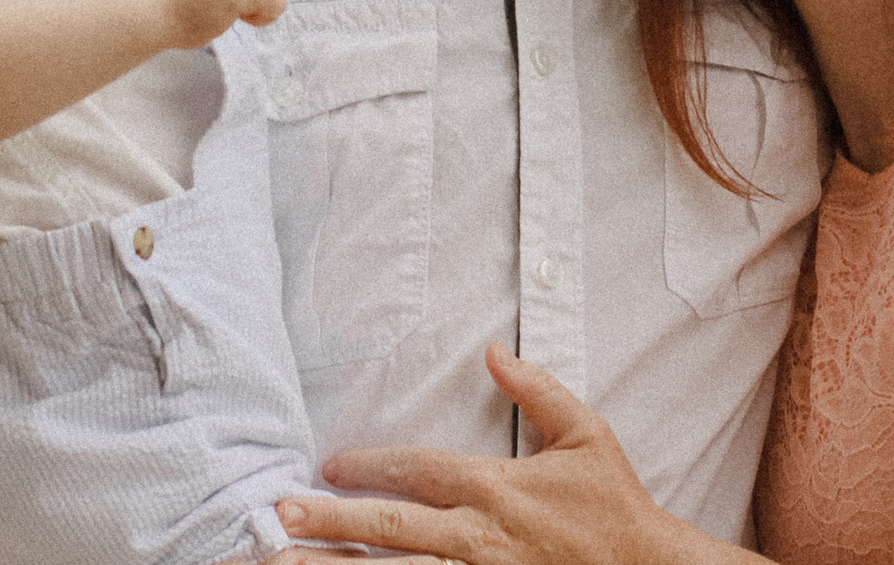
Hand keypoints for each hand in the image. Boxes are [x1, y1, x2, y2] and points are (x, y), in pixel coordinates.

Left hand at [272, 345, 735, 564]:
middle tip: (280, 515)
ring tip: (289, 563)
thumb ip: (536, 389)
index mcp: (495, 488)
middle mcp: (476, 536)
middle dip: (330, 521)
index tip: (330, 465)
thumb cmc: (613, 505)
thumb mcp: (585, 434)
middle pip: (390, 527)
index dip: (369, 465)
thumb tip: (493, 350)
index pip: (417, 470)